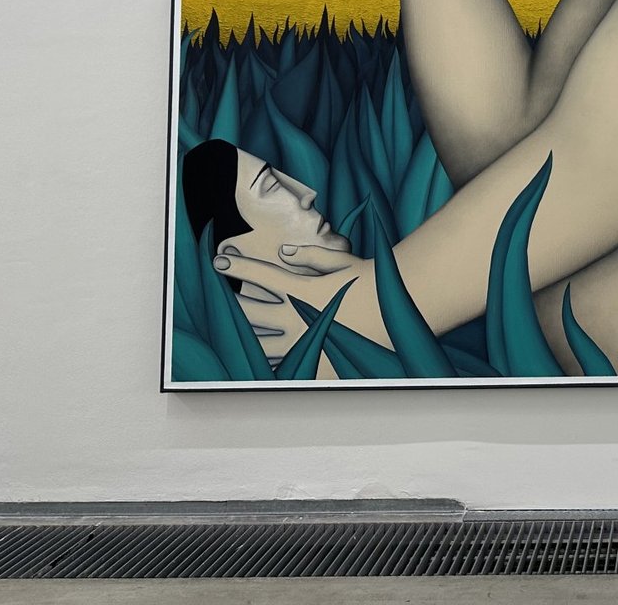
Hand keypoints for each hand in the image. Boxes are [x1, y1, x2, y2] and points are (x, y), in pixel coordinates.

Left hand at [214, 239, 374, 358]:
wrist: (397, 315)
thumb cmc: (373, 283)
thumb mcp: (344, 262)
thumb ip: (312, 256)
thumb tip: (284, 250)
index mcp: (303, 290)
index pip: (261, 275)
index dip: (237, 266)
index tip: (220, 262)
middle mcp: (298, 318)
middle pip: (250, 311)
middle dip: (231, 303)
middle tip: (223, 300)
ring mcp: (304, 344)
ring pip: (259, 344)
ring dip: (245, 336)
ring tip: (237, 334)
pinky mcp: (314, 364)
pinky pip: (283, 368)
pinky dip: (271, 363)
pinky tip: (265, 360)